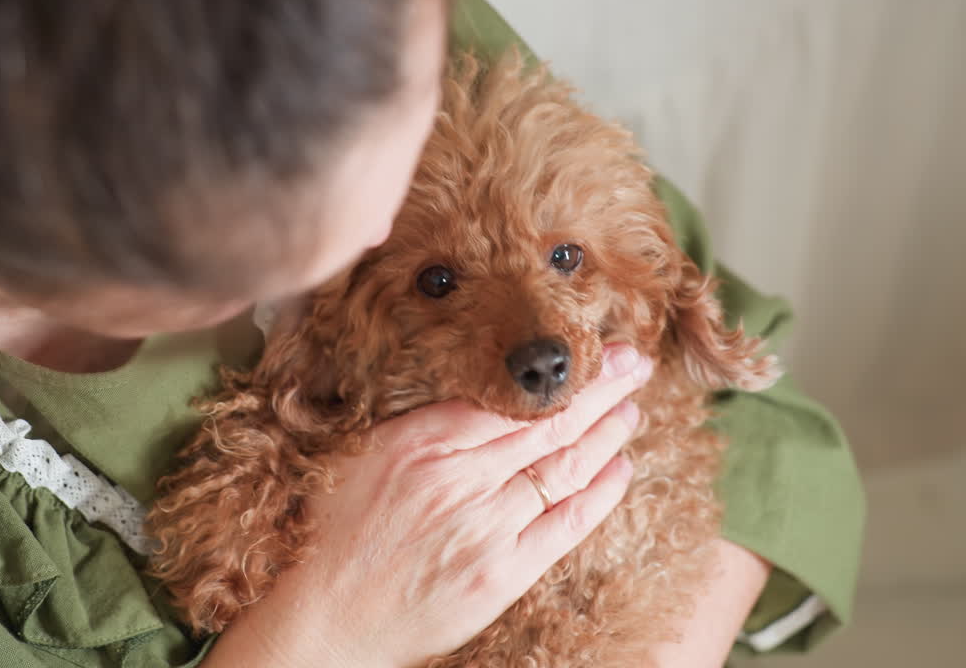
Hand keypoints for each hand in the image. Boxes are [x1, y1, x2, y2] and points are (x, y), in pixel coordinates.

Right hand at [202, 344, 652, 667]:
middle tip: (633, 364)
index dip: (560, 376)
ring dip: (604, 436)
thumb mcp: (372, 457)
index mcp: (419, 441)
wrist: (332, 614)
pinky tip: (619, 468)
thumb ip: (427, 425)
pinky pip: (563, 524)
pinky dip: (597, 495)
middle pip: (545, 425)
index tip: (592, 350)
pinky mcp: (500, 574)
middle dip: (598, 390)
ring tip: (630, 410)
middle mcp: (455, 478)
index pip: (508, 398)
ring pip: (562, 469)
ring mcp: (482, 527)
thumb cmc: (344, 533)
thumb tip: (486, 394)